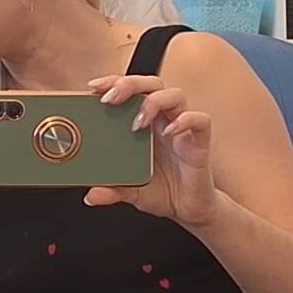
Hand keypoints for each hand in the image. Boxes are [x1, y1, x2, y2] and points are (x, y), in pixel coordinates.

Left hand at [83, 75, 218, 227]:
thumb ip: (112, 190)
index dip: (113, 82)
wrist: (186, 210)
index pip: (130, 91)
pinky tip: (170, 132)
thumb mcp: (130, 191)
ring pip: (175, 95)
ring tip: (139, 122)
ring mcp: (182, 129)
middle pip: (151, 84)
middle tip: (110, 98)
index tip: (93, 88)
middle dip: (130, 84)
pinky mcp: (200, 142)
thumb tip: (92, 196)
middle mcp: (163, 120)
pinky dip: (186, 120)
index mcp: (143, 124)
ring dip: (154, 101)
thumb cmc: (160, 190)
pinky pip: (200, 120)